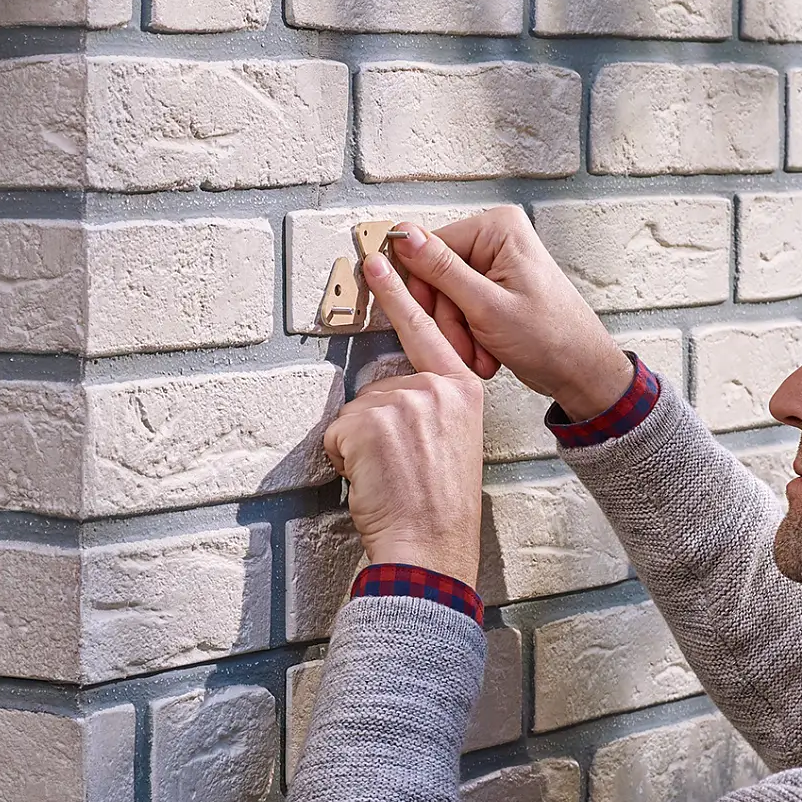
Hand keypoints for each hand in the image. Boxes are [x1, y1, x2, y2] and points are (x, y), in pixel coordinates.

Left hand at [323, 251, 484, 586]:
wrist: (431, 543)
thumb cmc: (440, 506)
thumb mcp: (453, 442)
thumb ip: (431, 409)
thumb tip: (396, 407)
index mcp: (463, 390)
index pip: (427, 330)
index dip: (399, 294)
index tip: (378, 259)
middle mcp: (438, 387)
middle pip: (380, 390)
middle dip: (375, 431)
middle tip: (401, 469)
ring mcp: (404, 401)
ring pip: (356, 414)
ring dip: (360, 448)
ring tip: (391, 478)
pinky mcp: (372, 419)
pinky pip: (338, 433)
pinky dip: (345, 460)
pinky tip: (374, 480)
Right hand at [392, 206, 634, 421]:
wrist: (579, 370)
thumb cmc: (552, 338)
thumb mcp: (486, 306)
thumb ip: (441, 270)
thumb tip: (406, 238)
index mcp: (498, 229)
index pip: (429, 246)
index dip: (424, 288)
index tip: (427, 317)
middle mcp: (496, 240)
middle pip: (435, 276)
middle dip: (447, 319)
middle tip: (464, 344)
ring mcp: (494, 266)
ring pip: (444, 299)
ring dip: (458, 334)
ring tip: (480, 353)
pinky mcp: (492, 290)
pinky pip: (459, 310)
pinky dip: (467, 336)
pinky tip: (485, 351)